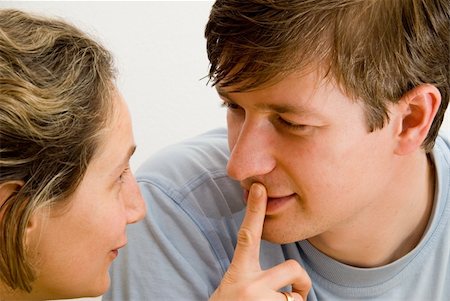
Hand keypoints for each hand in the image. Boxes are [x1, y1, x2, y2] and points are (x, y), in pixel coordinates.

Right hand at [209, 183, 310, 300]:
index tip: (259, 188)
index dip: (254, 210)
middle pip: (294, 269)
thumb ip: (255, 279)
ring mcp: (260, 300)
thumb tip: (289, 286)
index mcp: (239, 273)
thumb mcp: (235, 289)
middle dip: (302, 284)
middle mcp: (249, 284)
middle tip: (298, 294)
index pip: (248, 236)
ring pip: (296, 299)